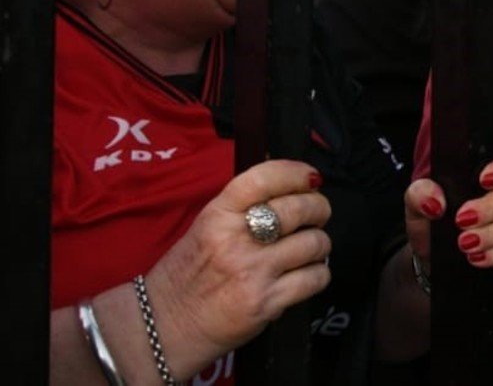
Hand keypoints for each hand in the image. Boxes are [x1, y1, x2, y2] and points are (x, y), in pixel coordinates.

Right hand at [146, 160, 330, 371]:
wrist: (163, 328)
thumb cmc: (187, 275)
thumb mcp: (206, 227)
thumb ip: (243, 207)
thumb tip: (291, 182)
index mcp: (217, 215)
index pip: (264, 179)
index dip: (296, 173)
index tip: (310, 178)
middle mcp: (234, 240)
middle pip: (299, 209)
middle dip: (319, 209)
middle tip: (317, 216)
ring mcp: (251, 272)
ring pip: (314, 243)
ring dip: (319, 245)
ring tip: (309, 250)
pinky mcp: (265, 303)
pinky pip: (315, 278)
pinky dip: (319, 274)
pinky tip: (306, 275)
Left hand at [405, 156, 492, 278]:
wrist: (431, 260)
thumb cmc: (432, 225)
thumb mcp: (417, 205)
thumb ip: (420, 193)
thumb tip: (435, 202)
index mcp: (492, 181)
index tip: (484, 180)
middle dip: (490, 208)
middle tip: (462, 219)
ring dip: (492, 235)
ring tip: (463, 243)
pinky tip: (475, 258)